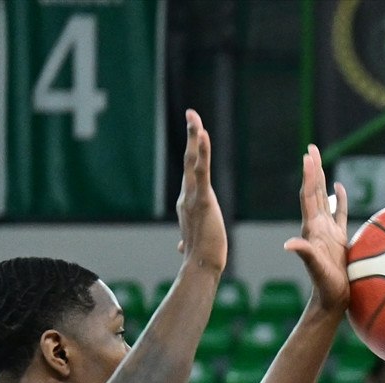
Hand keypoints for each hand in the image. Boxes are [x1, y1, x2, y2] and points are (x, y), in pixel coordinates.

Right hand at [176, 109, 227, 274]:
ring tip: (194, 116)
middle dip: (191, 135)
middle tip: (192, 113)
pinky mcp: (202, 200)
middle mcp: (186, 195)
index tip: (196, 135)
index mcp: (187, 202)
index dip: (193, 152)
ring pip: (192, 161)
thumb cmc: (201, 257)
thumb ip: (187, 239)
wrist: (201, 267)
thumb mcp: (193, 242)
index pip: (191, 172)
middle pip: (189, 159)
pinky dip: (202, 152)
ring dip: (194, 136)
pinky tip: (202, 135)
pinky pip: (202, 171)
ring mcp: (192, 196)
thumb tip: (181, 247)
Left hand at [284, 144, 349, 315]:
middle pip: (314, 191)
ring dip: (322, 179)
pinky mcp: (339, 239)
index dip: (309, 176)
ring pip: (324, 198)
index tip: (307, 156)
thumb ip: (305, 254)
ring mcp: (327, 232)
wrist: (332, 301)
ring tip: (319, 160)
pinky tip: (339, 187)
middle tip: (311, 148)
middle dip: (313, 169)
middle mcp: (317, 226)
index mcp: (312, 229)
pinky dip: (340, 198)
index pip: (309, 196)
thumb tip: (289, 244)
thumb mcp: (316, 269)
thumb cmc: (326, 287)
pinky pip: (339, 213)